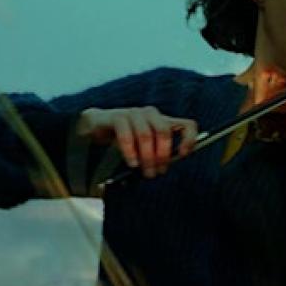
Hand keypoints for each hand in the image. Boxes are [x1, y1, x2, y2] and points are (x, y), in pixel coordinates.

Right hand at [75, 107, 198, 178]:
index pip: (187, 125)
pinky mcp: (116, 116)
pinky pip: (126, 134)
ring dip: (146, 156)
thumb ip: (157, 156)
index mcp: (164, 122)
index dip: (189, 139)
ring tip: (144, 171)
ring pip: (145, 134)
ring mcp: (133, 113)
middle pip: (164, 131)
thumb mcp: (146, 150)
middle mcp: (151, 114)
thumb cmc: (126, 143)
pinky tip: (132, 162)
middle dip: (161, 155)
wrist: (96, 129)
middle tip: (156, 172)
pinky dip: (130, 151)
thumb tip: (163, 169)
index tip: (182, 155)